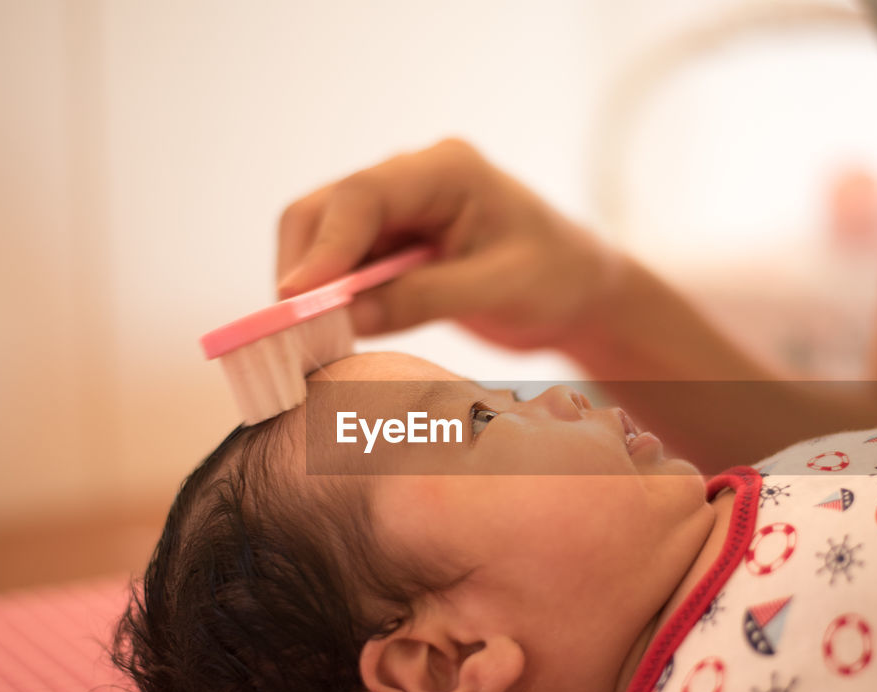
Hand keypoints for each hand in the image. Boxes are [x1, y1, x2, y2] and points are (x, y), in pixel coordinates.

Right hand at [276, 139, 619, 349]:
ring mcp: (398, 208)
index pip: (362, 195)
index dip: (324, 246)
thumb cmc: (557, 277)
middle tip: (297, 330)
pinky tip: (337, 331)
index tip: (297, 299)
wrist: (579, 290)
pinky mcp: (391, 241)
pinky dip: (330, 297)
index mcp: (447, 169)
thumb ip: (427, 298)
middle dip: (305, 266)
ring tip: (317, 337)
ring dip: (313, 286)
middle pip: (325, 209)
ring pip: (322, 237)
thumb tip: (350, 317)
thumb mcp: (501, 290)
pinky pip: (341, 264)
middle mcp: (412, 177)